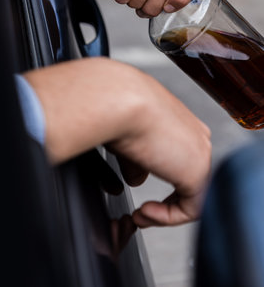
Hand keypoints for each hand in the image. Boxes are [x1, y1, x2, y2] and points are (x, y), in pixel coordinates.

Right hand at [24, 57, 210, 226]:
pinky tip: (143, 212)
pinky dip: (166, 217)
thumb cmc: (117, 108)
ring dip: (163, 211)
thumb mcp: (128, 138)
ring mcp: (200, 152)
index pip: (178, 157)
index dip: (156, 176)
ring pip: (191, 193)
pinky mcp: (198, 172)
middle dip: (163, 199)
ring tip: (139, 215)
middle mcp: (195, 135)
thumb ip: (137, 161)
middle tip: (140, 211)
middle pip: (186, 176)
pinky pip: (190, 208)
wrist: (120, 101)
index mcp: (181, 122)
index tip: (136, 188)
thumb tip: (136, 179)